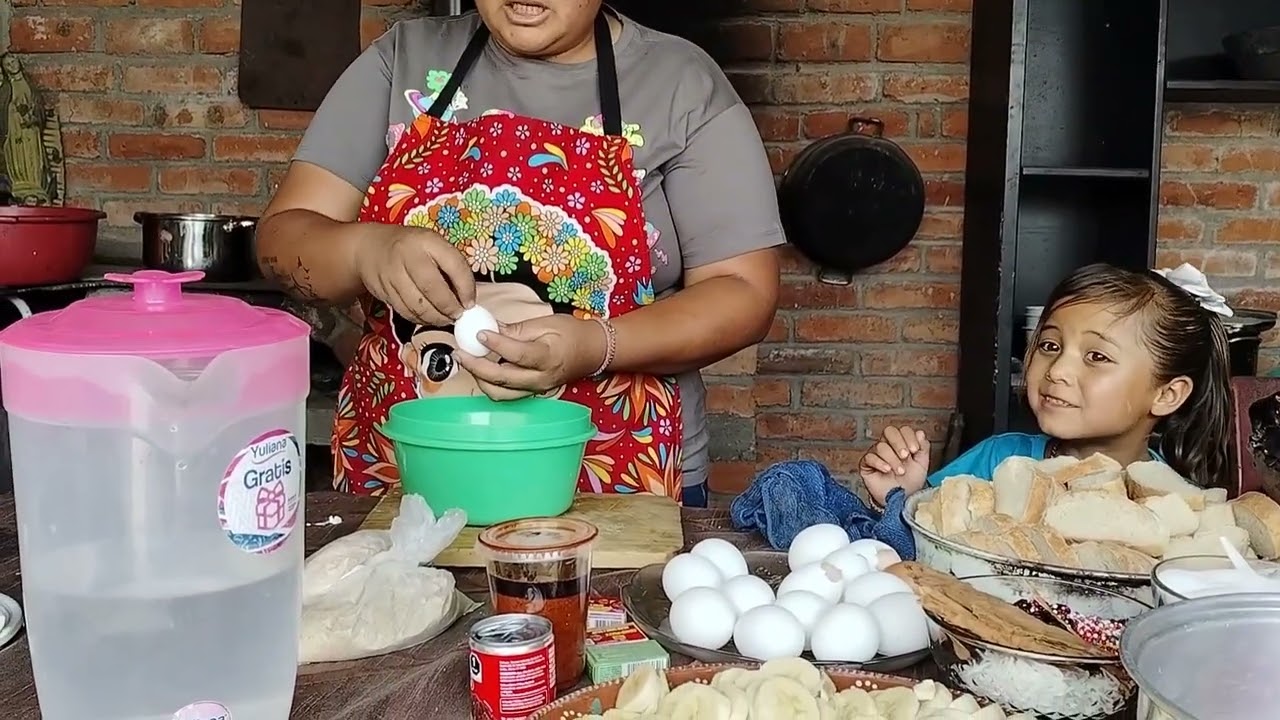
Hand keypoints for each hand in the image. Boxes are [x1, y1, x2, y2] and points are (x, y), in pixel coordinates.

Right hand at [354, 225, 475, 325]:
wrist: (369, 247)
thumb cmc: (411, 247)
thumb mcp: (433, 245)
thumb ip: (450, 266)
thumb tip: (467, 298)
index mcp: (427, 240)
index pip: (454, 265)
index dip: (466, 288)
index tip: (470, 303)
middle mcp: (408, 255)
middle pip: (433, 289)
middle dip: (449, 308)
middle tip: (458, 315)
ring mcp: (393, 274)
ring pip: (418, 305)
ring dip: (436, 318)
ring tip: (446, 319)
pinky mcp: (383, 291)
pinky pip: (405, 311)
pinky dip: (420, 319)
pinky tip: (429, 318)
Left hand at [454, 314, 606, 400]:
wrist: (593, 352)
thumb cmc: (572, 333)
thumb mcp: (546, 323)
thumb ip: (516, 329)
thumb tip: (490, 329)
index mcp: (548, 357)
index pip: (517, 354)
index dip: (496, 344)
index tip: (479, 333)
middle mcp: (541, 378)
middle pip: (502, 379)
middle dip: (476, 367)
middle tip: (460, 352)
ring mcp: (536, 389)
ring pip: (500, 393)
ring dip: (480, 379)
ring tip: (467, 361)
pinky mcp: (532, 392)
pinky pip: (506, 394)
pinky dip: (490, 383)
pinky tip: (481, 369)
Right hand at [858, 425, 930, 505]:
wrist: (902, 500)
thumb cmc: (911, 481)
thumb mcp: (922, 463)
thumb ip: (923, 447)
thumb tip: (920, 433)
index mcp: (902, 442)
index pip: (902, 429)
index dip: (909, 437)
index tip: (915, 450)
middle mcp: (888, 445)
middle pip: (889, 431)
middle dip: (899, 443)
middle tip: (906, 457)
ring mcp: (876, 454)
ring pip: (881, 446)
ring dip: (893, 459)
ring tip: (900, 472)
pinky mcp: (866, 465)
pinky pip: (869, 457)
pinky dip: (880, 463)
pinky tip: (887, 471)